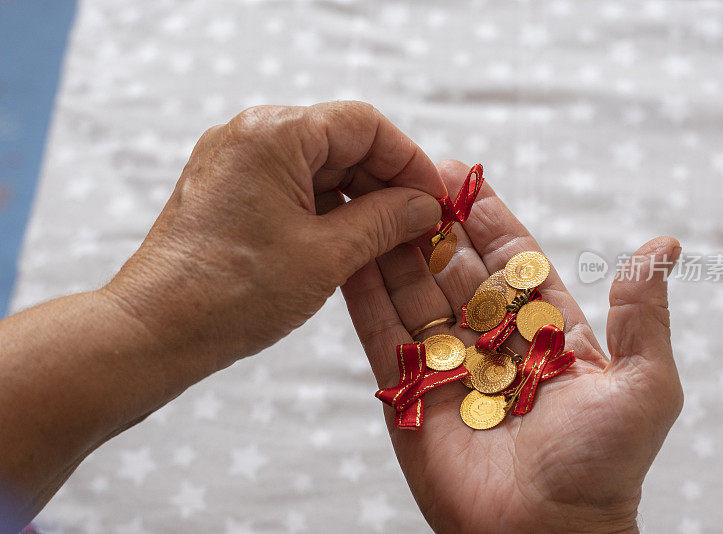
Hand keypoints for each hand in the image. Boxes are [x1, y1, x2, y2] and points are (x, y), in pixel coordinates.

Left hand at [103, 101, 445, 372]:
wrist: (154, 331)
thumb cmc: (235, 293)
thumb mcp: (327, 255)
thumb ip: (386, 221)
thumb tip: (426, 206)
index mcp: (274, 133)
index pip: (363, 125)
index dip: (408, 160)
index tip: (436, 199)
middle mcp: (250, 134)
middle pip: (340, 143)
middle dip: (385, 183)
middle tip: (419, 226)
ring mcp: (234, 161)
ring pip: (317, 167)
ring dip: (358, 201)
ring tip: (391, 241)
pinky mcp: (227, 190)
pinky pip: (291, 187)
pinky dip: (326, 211)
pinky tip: (351, 243)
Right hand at [342, 160, 682, 532]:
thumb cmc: (603, 468)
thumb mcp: (643, 386)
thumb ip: (643, 314)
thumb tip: (663, 243)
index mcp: (545, 334)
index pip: (512, 262)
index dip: (488, 220)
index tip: (463, 177)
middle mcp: (492, 344)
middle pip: (455, 270)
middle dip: (432, 225)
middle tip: (405, 176)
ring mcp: (447, 365)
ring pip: (413, 293)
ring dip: (393, 248)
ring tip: (372, 201)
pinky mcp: (408, 391)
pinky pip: (381, 333)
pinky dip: (363, 292)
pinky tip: (350, 252)